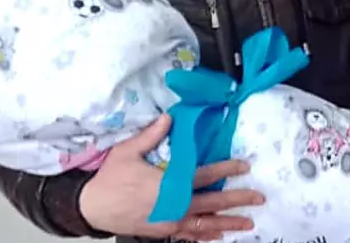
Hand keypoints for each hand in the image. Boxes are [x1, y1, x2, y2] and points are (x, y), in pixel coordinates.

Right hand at [79, 114, 264, 240]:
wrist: (91, 207)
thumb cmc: (110, 178)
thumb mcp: (127, 152)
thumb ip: (150, 136)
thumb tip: (169, 118)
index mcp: (169, 183)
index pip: (204, 175)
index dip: (226, 170)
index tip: (244, 167)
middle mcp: (174, 205)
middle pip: (212, 202)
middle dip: (237, 200)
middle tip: (258, 198)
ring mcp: (169, 222)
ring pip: (205, 224)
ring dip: (228, 223)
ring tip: (248, 224)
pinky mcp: (162, 232)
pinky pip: (189, 236)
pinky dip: (205, 236)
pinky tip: (219, 236)